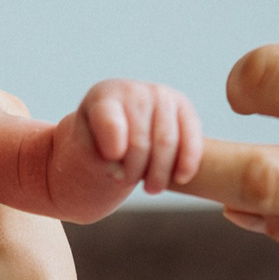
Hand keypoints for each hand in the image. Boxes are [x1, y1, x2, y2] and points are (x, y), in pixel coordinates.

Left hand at [73, 78, 203, 196]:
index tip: (112, 170)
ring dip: (159, 173)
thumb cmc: (99, 142)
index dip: (113, 147)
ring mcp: (162, 96)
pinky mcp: (184, 108)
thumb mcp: (86, 149)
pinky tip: (181, 178)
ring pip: (166, 143)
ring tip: (151, 189)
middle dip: (135, 171)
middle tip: (128, 184)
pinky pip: (191, 137)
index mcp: (104, 97)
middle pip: (139, 141)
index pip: (109, 122)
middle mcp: (134, 91)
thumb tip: (118, 162)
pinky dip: (188, 162)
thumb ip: (96, 157)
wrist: (121, 125)